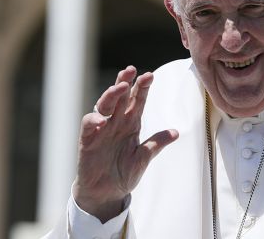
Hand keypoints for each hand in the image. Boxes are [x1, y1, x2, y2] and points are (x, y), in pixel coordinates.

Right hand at [73, 66, 178, 221]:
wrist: (107, 193)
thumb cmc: (124, 173)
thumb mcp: (144, 158)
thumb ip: (156, 143)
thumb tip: (176, 132)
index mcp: (131, 123)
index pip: (137, 101)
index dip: (142, 88)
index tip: (150, 76)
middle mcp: (116, 122)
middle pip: (120, 97)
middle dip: (125, 82)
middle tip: (131, 70)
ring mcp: (101, 130)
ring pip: (104, 105)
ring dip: (111, 94)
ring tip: (120, 87)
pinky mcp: (88, 140)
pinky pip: (88, 125)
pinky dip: (94, 120)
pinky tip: (102, 119)